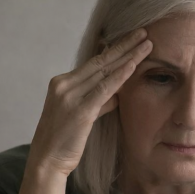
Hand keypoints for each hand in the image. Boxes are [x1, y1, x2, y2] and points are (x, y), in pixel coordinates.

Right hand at [28, 28, 152, 175]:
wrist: (47, 161)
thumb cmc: (64, 142)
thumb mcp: (82, 116)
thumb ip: (98, 102)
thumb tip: (116, 94)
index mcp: (62, 83)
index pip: (93, 62)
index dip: (115, 49)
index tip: (132, 39)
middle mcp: (64, 84)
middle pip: (100, 60)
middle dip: (124, 45)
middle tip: (144, 32)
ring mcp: (70, 96)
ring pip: (104, 70)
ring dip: (128, 55)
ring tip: (147, 43)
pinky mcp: (79, 110)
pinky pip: (104, 89)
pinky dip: (120, 75)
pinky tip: (134, 64)